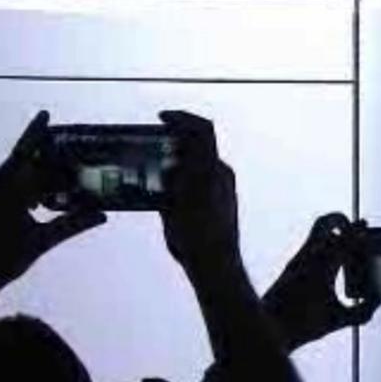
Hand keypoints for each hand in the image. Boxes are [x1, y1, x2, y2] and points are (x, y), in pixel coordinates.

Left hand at [0, 111, 105, 314]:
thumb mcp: (40, 242)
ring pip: (11, 180)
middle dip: (45, 167)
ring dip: (33, 183)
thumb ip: (71, 224)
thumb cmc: (1, 262)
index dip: (35, 133)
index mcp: (3, 190)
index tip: (46, 114)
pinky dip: (19, 193)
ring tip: (56, 190)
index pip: (24, 154)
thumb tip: (102, 214)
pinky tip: (35, 204)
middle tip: (70, 167)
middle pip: (22, 168)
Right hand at [157, 111, 241, 279]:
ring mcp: (225, 187)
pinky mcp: (224, 200)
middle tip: (155, 143)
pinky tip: (169, 189)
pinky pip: (204, 178)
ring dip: (180, 160)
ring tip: (157, 168)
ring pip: (200, 163)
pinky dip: (186, 176)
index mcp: (211, 169)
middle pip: (200, 145)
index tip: (163, 118)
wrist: (216, 264)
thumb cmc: (194, 237)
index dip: (182, 118)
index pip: (201, 129)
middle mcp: (222, 174)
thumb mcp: (172, 205)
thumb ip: (171, 180)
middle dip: (177, 140)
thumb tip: (169, 166)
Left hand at [263, 213, 380, 350]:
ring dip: (333, 234)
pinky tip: (332, 265)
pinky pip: (311, 247)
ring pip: (316, 233)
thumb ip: (362, 311)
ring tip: (347, 249)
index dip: (358, 231)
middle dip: (341, 221)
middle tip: (355, 230)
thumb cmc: (301, 323)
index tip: (366, 226)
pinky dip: (325, 248)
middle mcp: (309, 256)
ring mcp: (298, 261)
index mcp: (323, 265)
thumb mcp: (337, 320)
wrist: (267, 328)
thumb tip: (376, 299)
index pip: (345, 237)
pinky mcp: (291, 268)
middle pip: (325, 223)